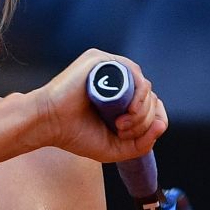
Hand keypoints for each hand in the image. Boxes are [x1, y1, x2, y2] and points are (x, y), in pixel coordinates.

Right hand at [29, 50, 167, 162]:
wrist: (48, 124)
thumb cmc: (74, 134)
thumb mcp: (114, 148)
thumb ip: (141, 144)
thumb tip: (161, 126)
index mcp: (121, 99)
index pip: (152, 106)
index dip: (152, 122)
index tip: (132, 136)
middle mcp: (118, 81)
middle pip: (151, 98)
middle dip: (144, 121)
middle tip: (121, 131)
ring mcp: (110, 69)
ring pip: (145, 87)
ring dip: (141, 111)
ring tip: (121, 125)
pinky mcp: (102, 61)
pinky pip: (133, 73)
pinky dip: (138, 93)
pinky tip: (126, 110)